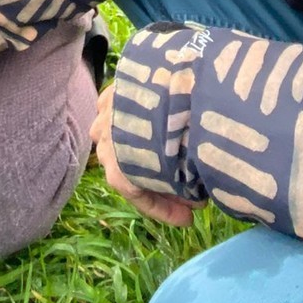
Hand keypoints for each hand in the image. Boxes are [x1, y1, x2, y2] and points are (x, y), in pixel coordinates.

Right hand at [89, 84, 200, 227]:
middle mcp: (105, 146)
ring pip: (123, 140)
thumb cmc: (175, 132)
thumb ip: (184, 185)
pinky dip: (141, 122)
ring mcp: (105, 116)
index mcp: (119, 173)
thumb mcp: (183, 168)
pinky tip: (160, 123)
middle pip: (133, 169)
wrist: (163, 84)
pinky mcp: (113, 90)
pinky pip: (123, 111)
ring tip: (176, 158)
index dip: (167, 211)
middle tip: (190, 191)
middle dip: (162, 183)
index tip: (190, 219)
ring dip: (148, 151)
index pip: (142, 198)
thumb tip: (197, 196)